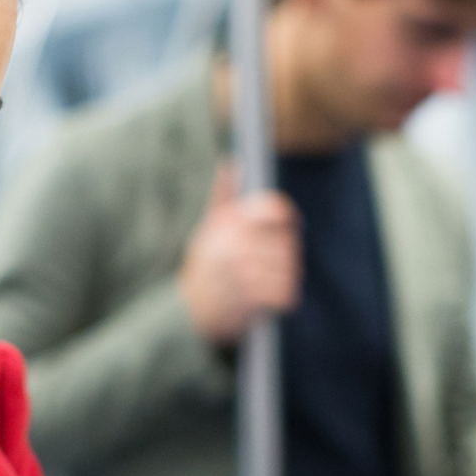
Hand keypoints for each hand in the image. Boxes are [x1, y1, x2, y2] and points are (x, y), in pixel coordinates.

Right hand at [177, 162, 301, 343]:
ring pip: (289, 269)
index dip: (286, 216)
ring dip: (287, 280)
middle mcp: (236, 242)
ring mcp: (243, 268)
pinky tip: (274, 301)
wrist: (186, 313)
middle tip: (278, 267)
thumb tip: (230, 163)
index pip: (273, 208)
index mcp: (229, 223)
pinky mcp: (249, 295)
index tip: (289, 226)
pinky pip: (285, 292)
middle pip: (287, 242)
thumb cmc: (203, 269)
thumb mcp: (208, 230)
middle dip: (288, 257)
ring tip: (273, 286)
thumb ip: (223, 197)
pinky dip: (285, 300)